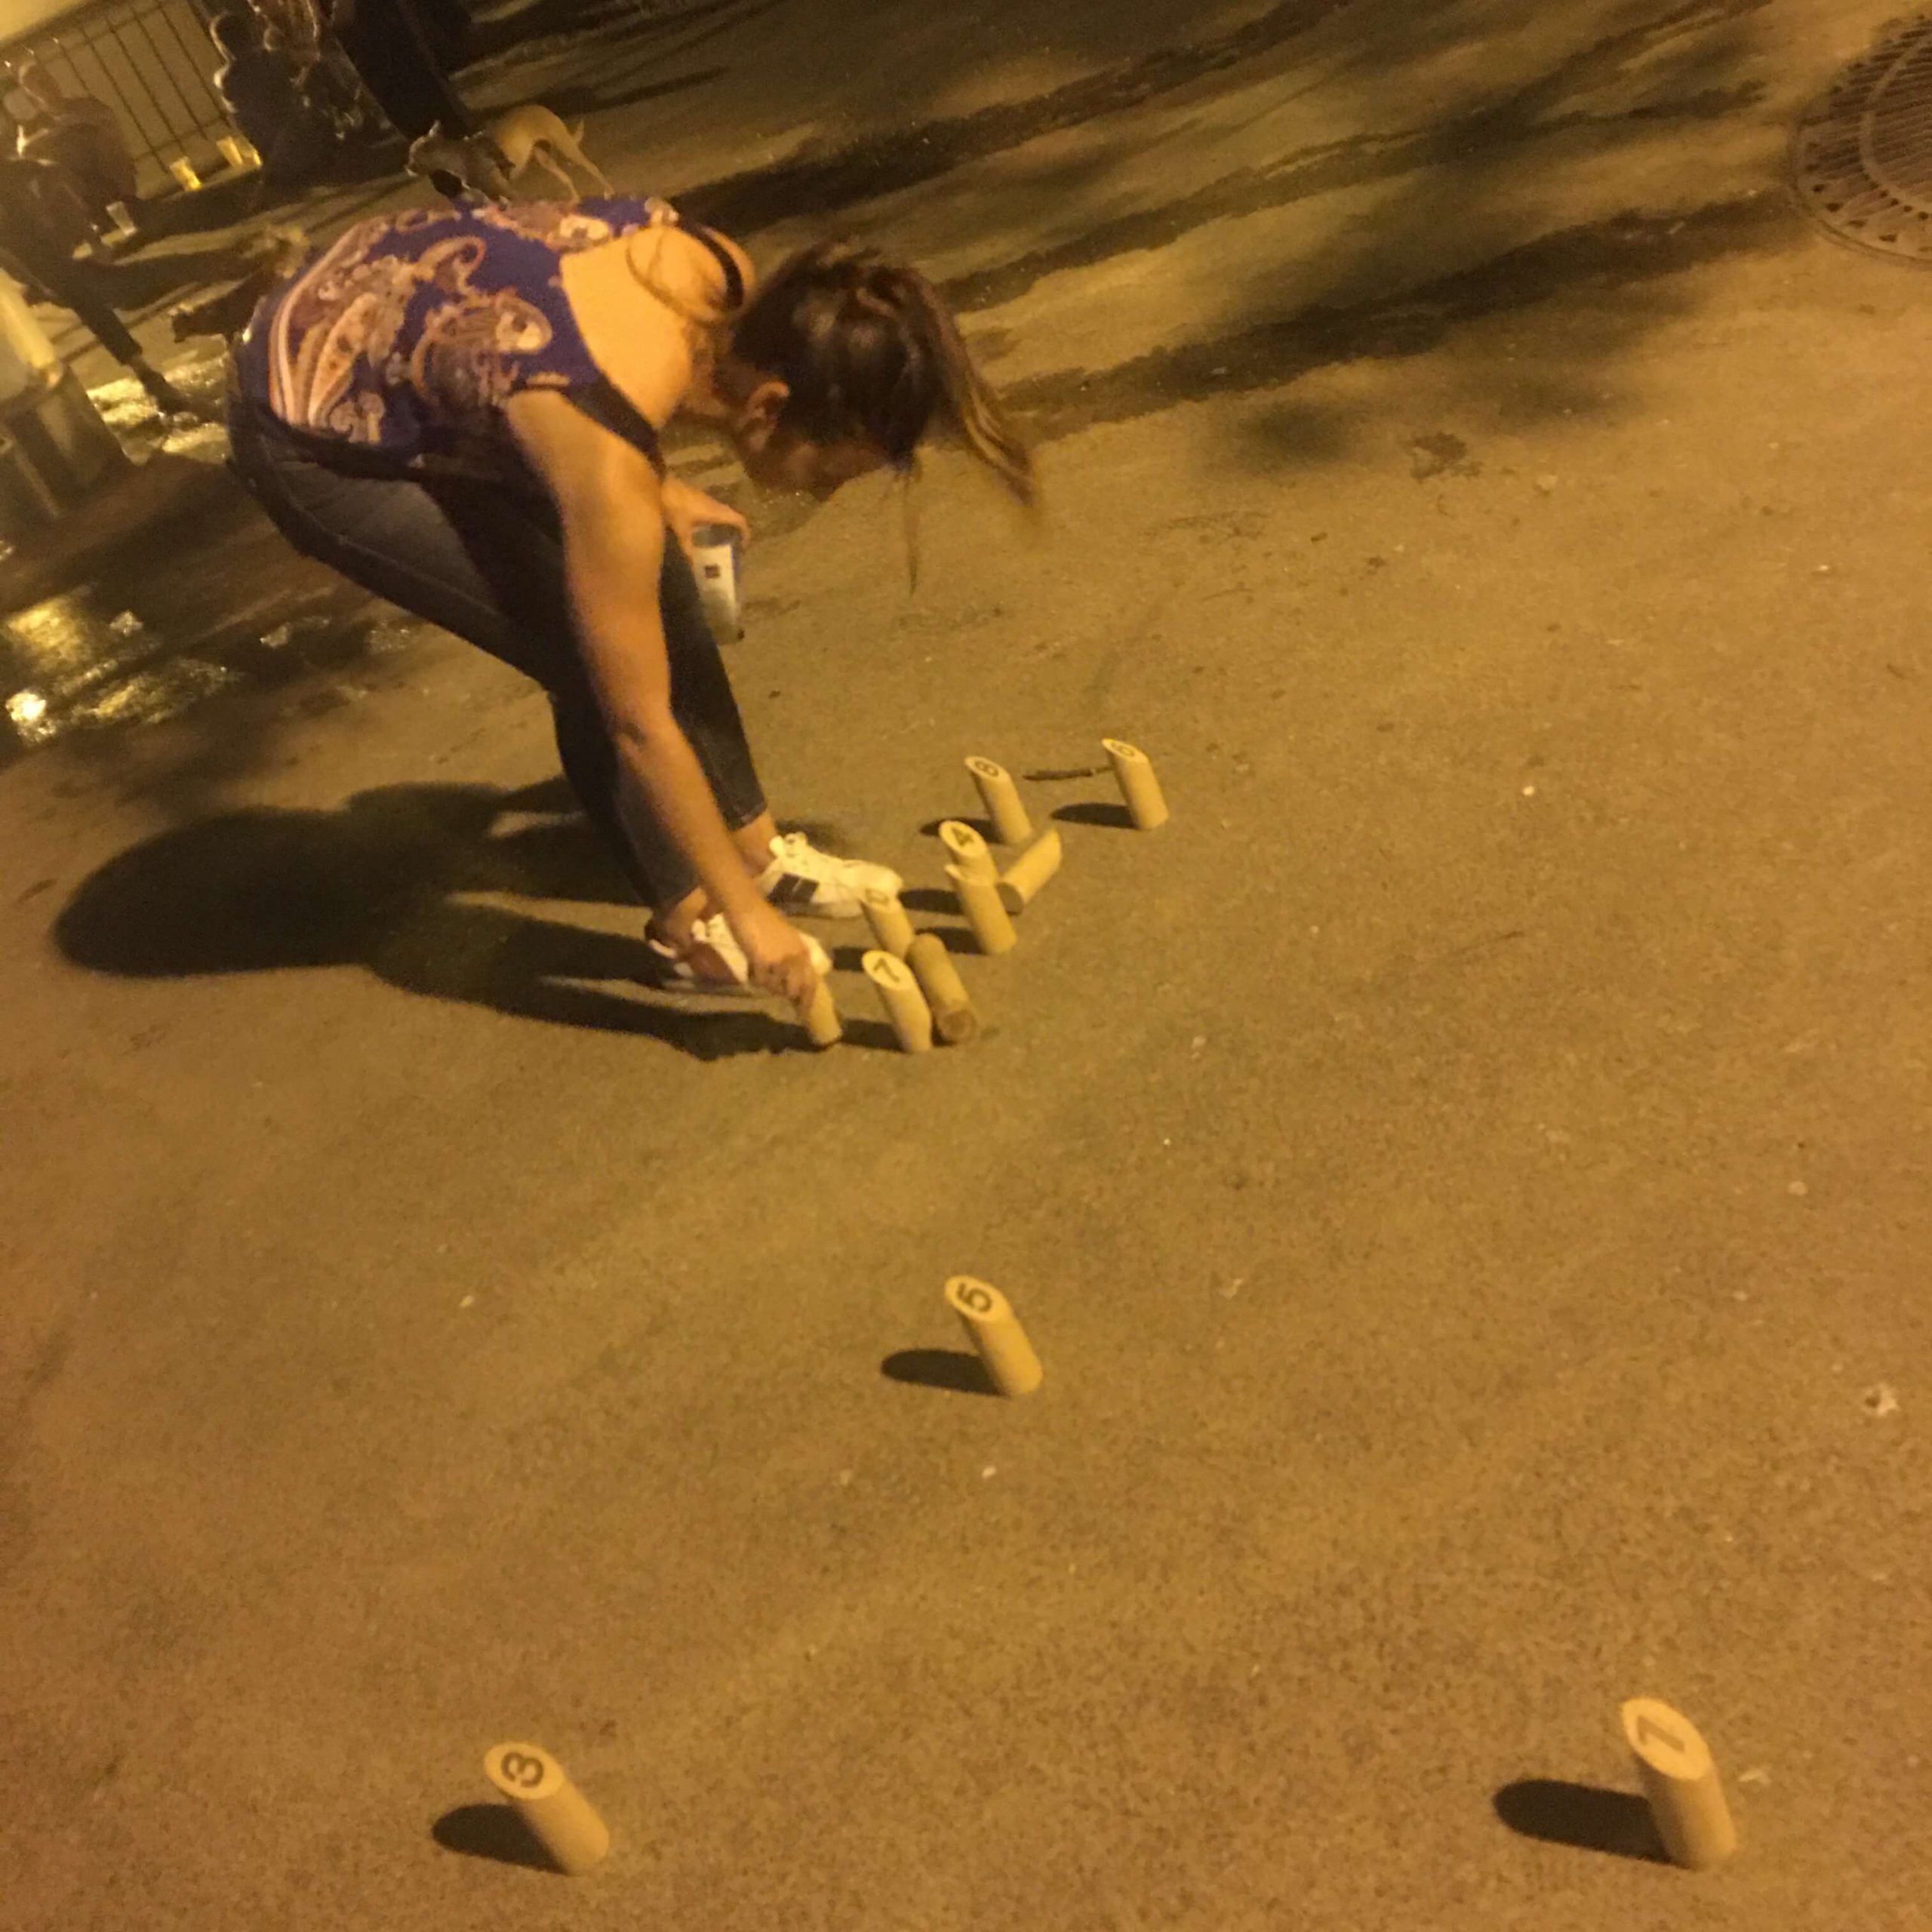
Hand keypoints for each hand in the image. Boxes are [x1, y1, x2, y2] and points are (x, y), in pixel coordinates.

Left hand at [660, 475, 749, 557]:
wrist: (655, 484)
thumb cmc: (672, 507)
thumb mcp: (680, 531)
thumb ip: (688, 549)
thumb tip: (693, 566)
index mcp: (715, 511)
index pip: (739, 520)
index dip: (745, 533)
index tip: (742, 547)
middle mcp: (713, 503)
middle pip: (730, 516)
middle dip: (733, 531)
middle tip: (729, 547)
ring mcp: (703, 498)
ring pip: (719, 512)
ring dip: (721, 525)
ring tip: (715, 540)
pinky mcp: (694, 496)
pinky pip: (709, 510)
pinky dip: (711, 520)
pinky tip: (700, 530)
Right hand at [728, 898, 818, 1014]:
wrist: (746, 908)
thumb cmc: (763, 921)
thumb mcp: (785, 940)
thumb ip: (791, 958)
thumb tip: (792, 980)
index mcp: (802, 951)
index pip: (811, 981)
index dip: (808, 999)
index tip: (805, 1014)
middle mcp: (795, 957)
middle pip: (797, 989)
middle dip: (791, 997)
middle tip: (788, 1007)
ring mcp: (780, 960)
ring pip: (777, 987)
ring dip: (769, 984)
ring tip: (761, 972)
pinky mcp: (764, 961)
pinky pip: (761, 981)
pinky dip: (756, 977)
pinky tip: (752, 967)